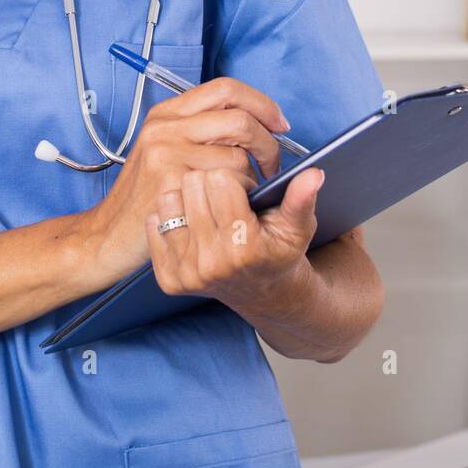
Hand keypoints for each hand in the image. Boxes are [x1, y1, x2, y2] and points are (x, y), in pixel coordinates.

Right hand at [89, 77, 291, 278]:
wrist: (109, 235)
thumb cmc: (148, 196)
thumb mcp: (166, 151)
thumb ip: (202, 130)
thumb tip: (258, 120)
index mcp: (167, 113)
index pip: (226, 89)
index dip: (261, 103)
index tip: (279, 123)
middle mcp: (164, 127)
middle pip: (240, 118)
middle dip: (269, 142)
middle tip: (273, 164)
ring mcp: (165, 153)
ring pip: (239, 155)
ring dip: (253, 178)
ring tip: (243, 193)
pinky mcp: (171, 182)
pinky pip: (228, 184)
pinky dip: (240, 197)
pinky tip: (229, 207)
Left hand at [144, 165, 324, 311]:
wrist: (262, 293)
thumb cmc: (278, 251)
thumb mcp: (297, 226)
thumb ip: (301, 199)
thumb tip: (313, 174)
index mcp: (243, 247)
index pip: (219, 179)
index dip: (234, 178)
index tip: (243, 191)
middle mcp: (211, 264)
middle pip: (192, 184)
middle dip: (210, 184)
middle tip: (224, 199)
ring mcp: (186, 274)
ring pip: (169, 199)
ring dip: (186, 198)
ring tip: (206, 210)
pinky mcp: (168, 279)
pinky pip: (154, 223)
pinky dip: (170, 218)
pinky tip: (190, 227)